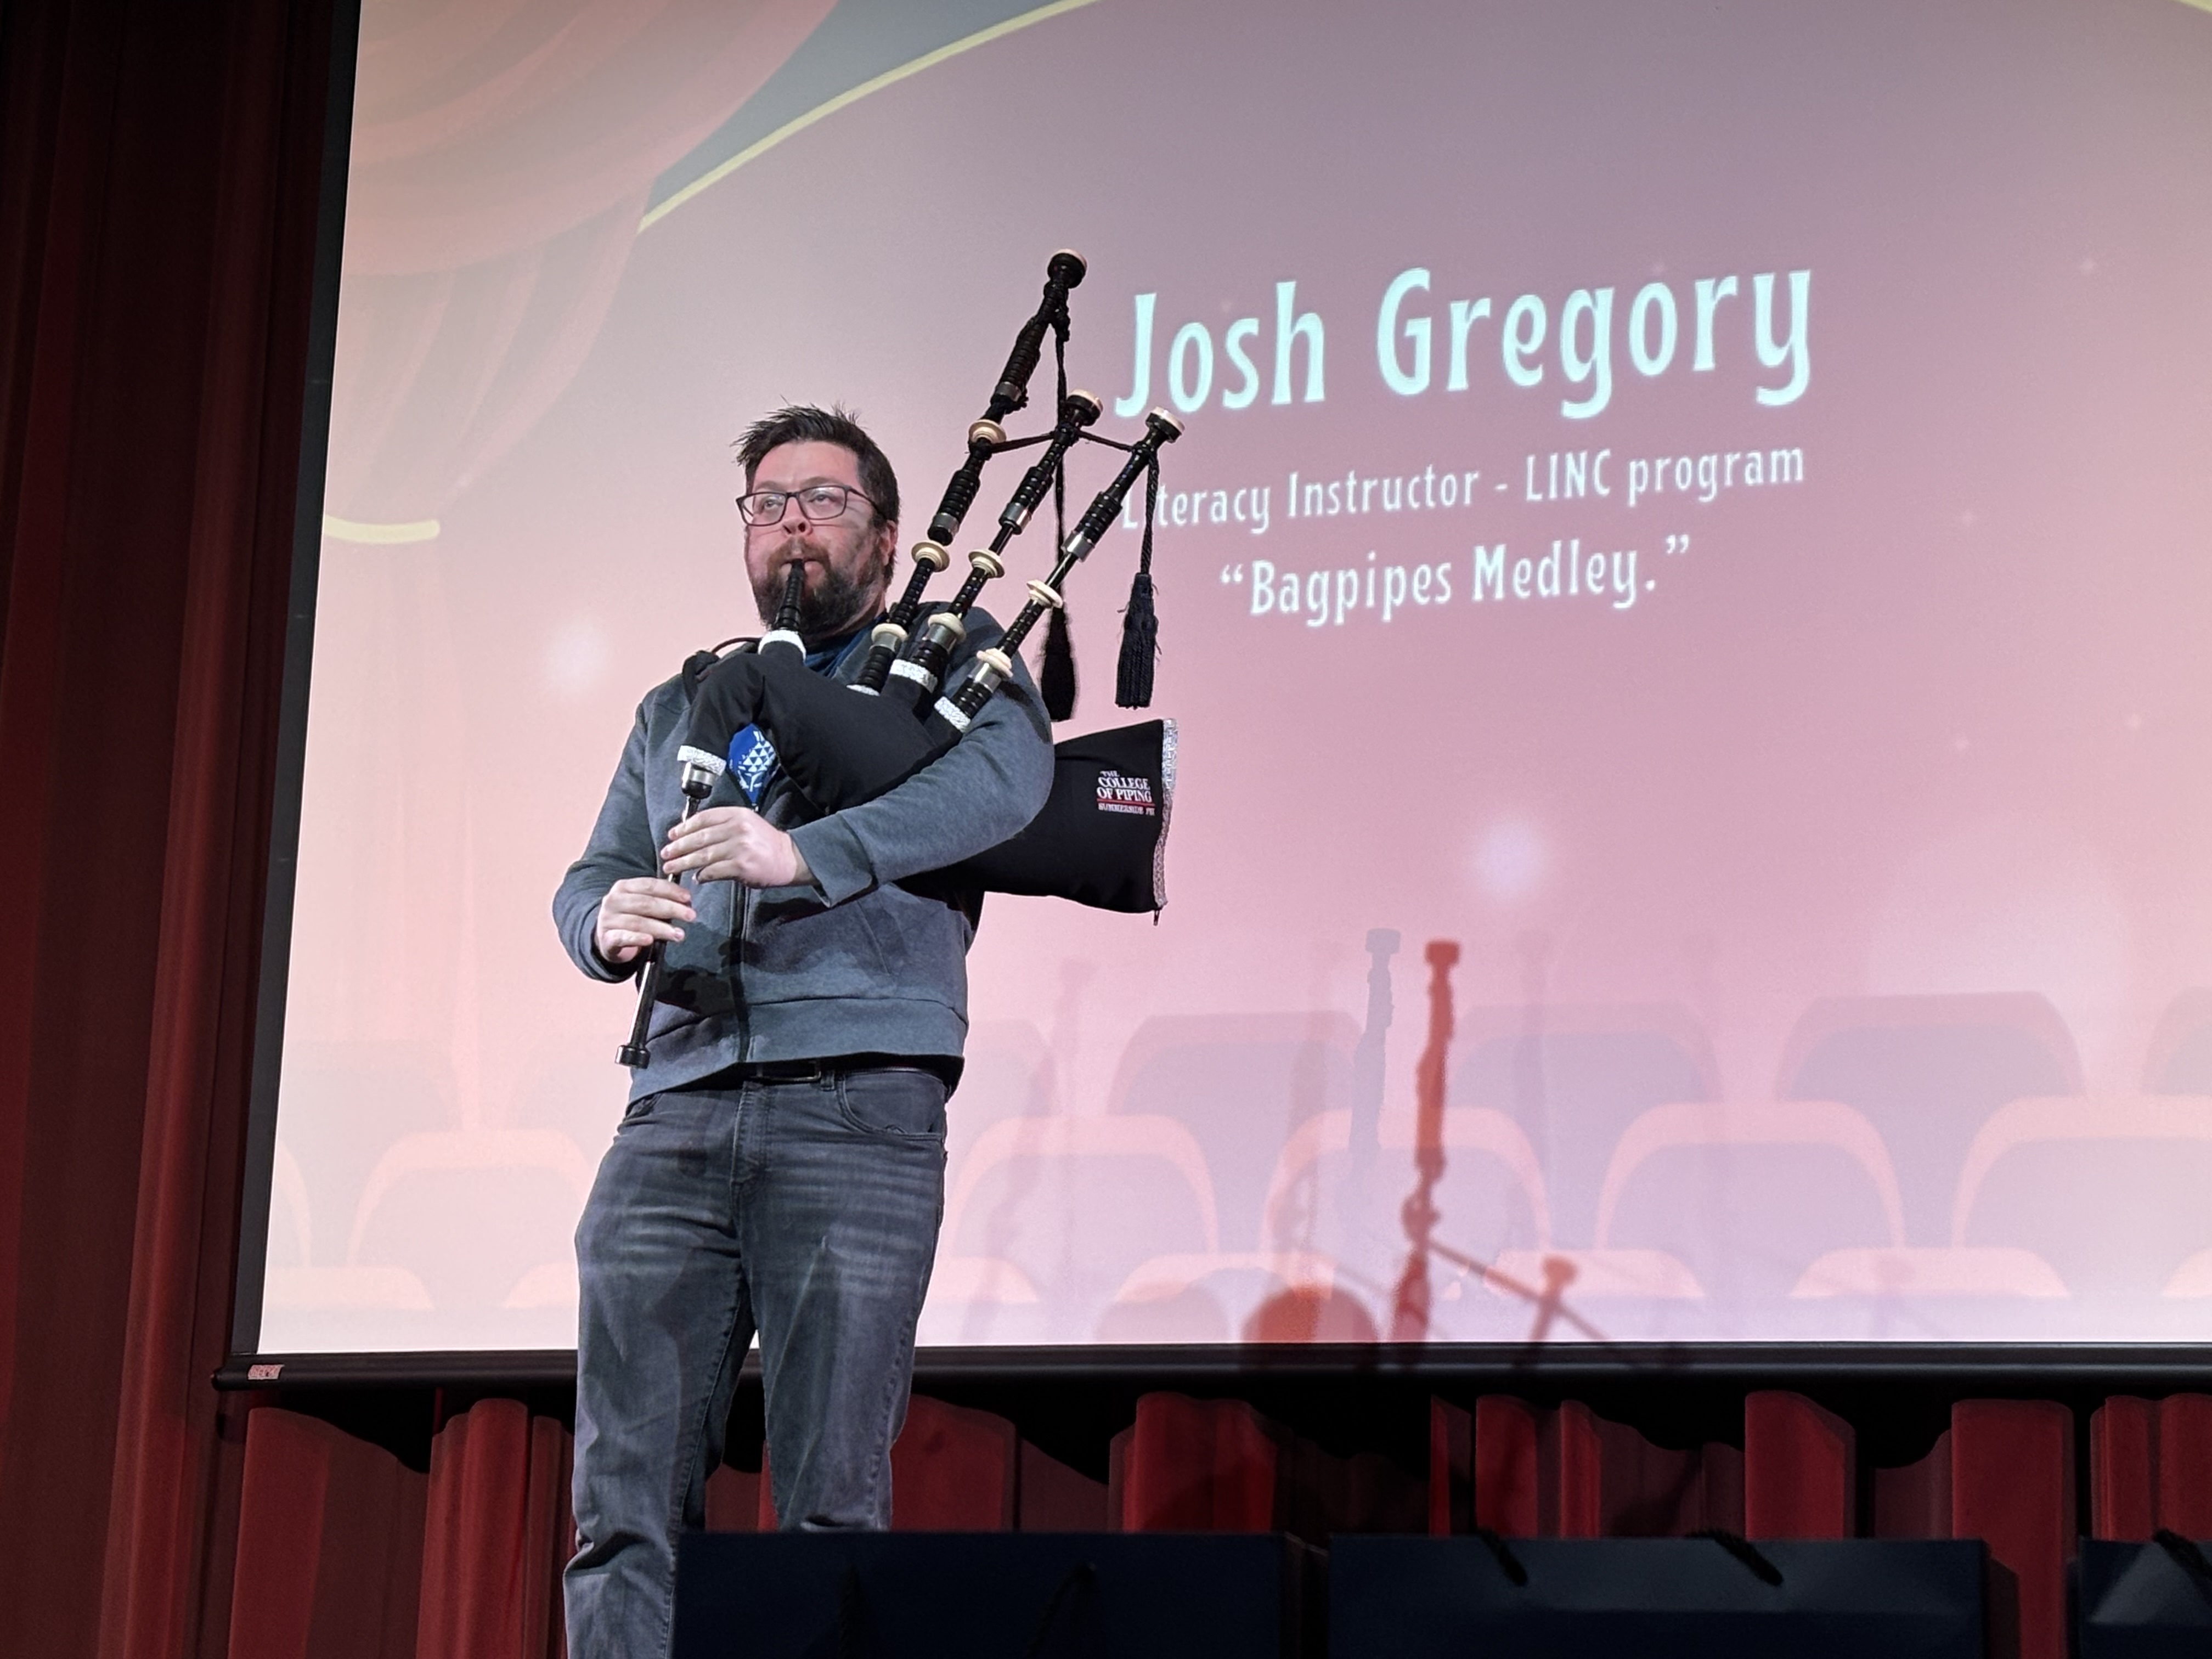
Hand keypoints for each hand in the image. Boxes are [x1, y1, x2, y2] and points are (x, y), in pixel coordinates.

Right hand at [595, 878, 693, 965]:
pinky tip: (650, 940)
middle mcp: (613, 901)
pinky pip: (622, 937)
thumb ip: (660, 900)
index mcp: (623, 887)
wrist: (608, 938)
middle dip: (671, 909)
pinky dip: (637, 938)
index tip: (688, 898)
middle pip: (646, 903)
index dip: (670, 890)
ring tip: (679, 934)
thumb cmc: (630, 917)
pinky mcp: (606, 938)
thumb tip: (687, 902)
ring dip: (661, 928)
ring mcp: (607, 920)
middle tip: (691, 916)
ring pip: (637, 922)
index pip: (649, 885)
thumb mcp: (642, 905)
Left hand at [662, 807, 812, 888]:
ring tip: (671, 867)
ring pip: (703, 855)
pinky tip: (697, 878)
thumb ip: (722, 825)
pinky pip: (714, 871)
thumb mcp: (746, 824)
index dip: (684, 827)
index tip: (672, 835)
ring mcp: (739, 847)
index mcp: (736, 814)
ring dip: (683, 862)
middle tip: (665, 853)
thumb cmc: (765, 842)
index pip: (703, 818)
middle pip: (699, 837)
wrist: (789, 858)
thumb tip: (691, 835)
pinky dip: (702, 875)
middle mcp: (737, 828)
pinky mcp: (741, 866)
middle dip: (678, 846)